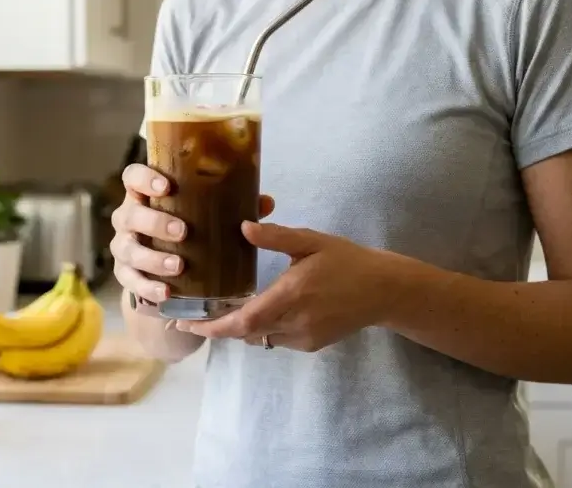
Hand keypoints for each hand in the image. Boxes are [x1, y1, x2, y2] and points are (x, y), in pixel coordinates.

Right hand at [110, 163, 273, 305]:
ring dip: (152, 258)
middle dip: (154, 223)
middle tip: (183, 231)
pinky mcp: (126, 275)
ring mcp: (124, 247)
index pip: (132, 177)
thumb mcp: (207, 216)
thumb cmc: (188, 230)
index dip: (144, 179)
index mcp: (145, 196)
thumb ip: (233, 207)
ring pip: (127, 250)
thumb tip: (265, 202)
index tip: (167, 186)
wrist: (168, 270)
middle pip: (129, 215)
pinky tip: (165, 292)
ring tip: (178, 266)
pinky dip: (147, 287)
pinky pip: (130, 281)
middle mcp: (129, 219)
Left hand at [177, 222, 399, 351]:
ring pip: (260, 338)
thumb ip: (277, 237)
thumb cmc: (348, 261)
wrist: (385, 291)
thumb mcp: (312, 242)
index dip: (212, 326)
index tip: (186, 322)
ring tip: (218, 311)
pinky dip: (262, 329)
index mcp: (291, 295)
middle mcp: (295, 322)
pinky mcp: (312, 344)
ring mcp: (304, 337)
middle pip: (245, 334)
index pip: (243, 322)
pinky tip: (258, 311)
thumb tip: (243, 227)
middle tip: (190, 317)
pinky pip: (277, 340)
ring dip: (240, 328)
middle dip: (217, 327)